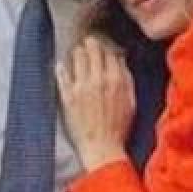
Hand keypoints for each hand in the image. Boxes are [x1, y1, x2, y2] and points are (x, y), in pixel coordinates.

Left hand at [56, 35, 134, 170]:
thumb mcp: (131, 102)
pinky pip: (61, 74)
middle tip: (89, 43)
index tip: (103, 46)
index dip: (106, 46)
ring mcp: (81, 86)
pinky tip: (61, 65)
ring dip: (78, 52)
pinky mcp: (67, 96)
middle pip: (92, 49)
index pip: (109, 52)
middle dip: (91, 44)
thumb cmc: (119, 128)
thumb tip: (120, 62)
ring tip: (77, 53)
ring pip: (77, 56)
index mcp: (116, 79)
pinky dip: (61, 67)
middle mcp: (98, 79)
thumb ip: (126, 79)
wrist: (102, 148)